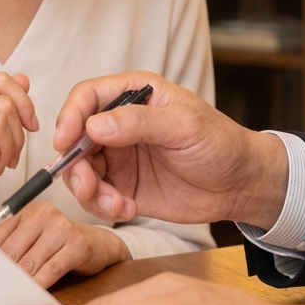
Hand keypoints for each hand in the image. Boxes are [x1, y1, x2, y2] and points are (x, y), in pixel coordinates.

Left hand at [0, 201, 128, 287]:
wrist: (98, 243)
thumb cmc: (61, 242)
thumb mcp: (34, 236)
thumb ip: (11, 243)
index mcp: (28, 211)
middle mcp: (44, 215)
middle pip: (11, 251)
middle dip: (1, 274)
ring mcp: (62, 228)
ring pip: (29, 263)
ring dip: (18, 283)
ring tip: (9, 294)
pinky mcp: (77, 245)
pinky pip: (51, 270)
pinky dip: (39, 285)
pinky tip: (32, 293)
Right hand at [53, 71, 288, 229]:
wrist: (240, 184)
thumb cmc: (220, 143)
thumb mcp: (183, 126)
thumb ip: (139, 123)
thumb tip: (94, 125)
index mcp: (135, 94)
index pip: (88, 96)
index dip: (70, 116)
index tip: (65, 142)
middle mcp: (121, 123)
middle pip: (76, 136)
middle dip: (74, 163)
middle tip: (87, 185)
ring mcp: (120, 155)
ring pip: (81, 169)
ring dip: (88, 190)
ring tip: (114, 203)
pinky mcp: (123, 186)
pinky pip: (96, 196)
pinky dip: (103, 206)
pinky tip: (126, 209)